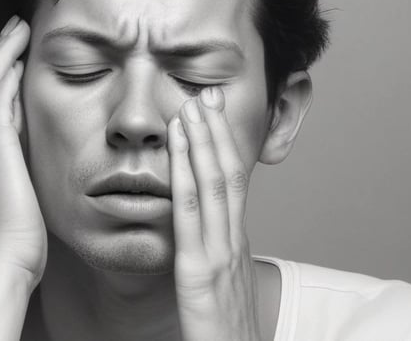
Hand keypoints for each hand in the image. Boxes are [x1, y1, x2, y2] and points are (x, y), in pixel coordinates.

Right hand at [0, 15, 46, 289]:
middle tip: (11, 36)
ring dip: (0, 54)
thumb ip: (24, 189)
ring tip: (16, 30)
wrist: (5, 264)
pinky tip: (19, 48)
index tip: (13, 69)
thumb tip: (39, 180)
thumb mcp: (21, 211)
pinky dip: (5, 65)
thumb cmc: (18, 250)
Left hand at [168, 87, 261, 340]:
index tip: (213, 116)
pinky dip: (184, 174)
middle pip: (229, 175)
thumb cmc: (224, 340)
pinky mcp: (201, 275)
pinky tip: (175, 148)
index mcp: (235, 249)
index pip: (233, 187)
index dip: (223, 148)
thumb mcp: (221, 295)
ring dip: (203, 140)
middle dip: (217, 132)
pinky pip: (192, 215)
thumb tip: (204, 251)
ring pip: (215, 184)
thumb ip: (213, 268)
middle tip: (207, 93)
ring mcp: (220, 257)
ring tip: (192, 104)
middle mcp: (232, 245)